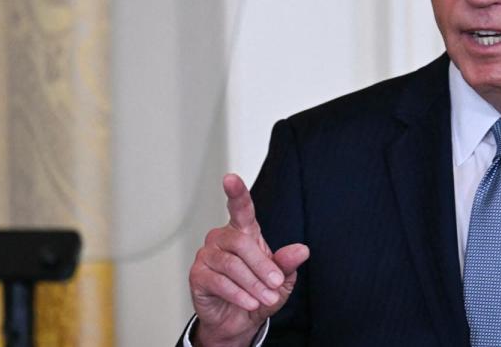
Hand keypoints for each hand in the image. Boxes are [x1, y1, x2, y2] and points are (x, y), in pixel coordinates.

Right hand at [188, 174, 309, 346]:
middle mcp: (222, 238)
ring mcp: (207, 256)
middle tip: (276, 284)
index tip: (230, 178)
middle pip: (241, 243)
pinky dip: (238, 294)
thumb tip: (302, 250)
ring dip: (253, 284)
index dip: (236, 192)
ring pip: (232, 265)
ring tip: (265, 299)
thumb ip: (287, 264)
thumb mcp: (280, 281)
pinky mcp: (197, 275)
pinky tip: (249, 303)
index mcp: (243, 232)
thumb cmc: (257, 294)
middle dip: (262, 266)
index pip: (240, 208)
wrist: (238, 322)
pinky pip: (219, 282)